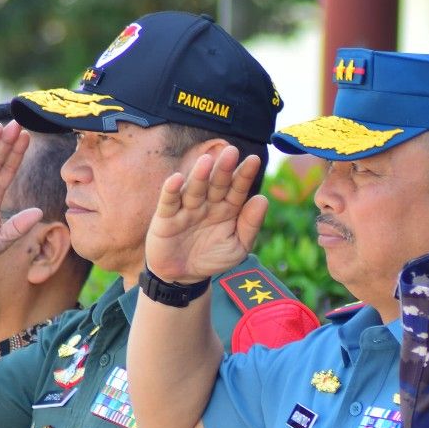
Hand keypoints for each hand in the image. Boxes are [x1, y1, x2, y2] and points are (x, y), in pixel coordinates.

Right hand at [144, 146, 266, 282]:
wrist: (183, 276)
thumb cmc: (213, 258)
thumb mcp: (238, 247)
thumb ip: (250, 225)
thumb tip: (263, 199)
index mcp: (228, 208)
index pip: (238, 189)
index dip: (245, 175)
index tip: (254, 160)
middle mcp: (208, 204)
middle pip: (217, 184)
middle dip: (224, 169)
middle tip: (231, 151)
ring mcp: (186, 208)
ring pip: (194, 189)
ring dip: (199, 175)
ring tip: (206, 161)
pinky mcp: (166, 217)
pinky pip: (169, 202)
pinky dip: (171, 190)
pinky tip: (176, 178)